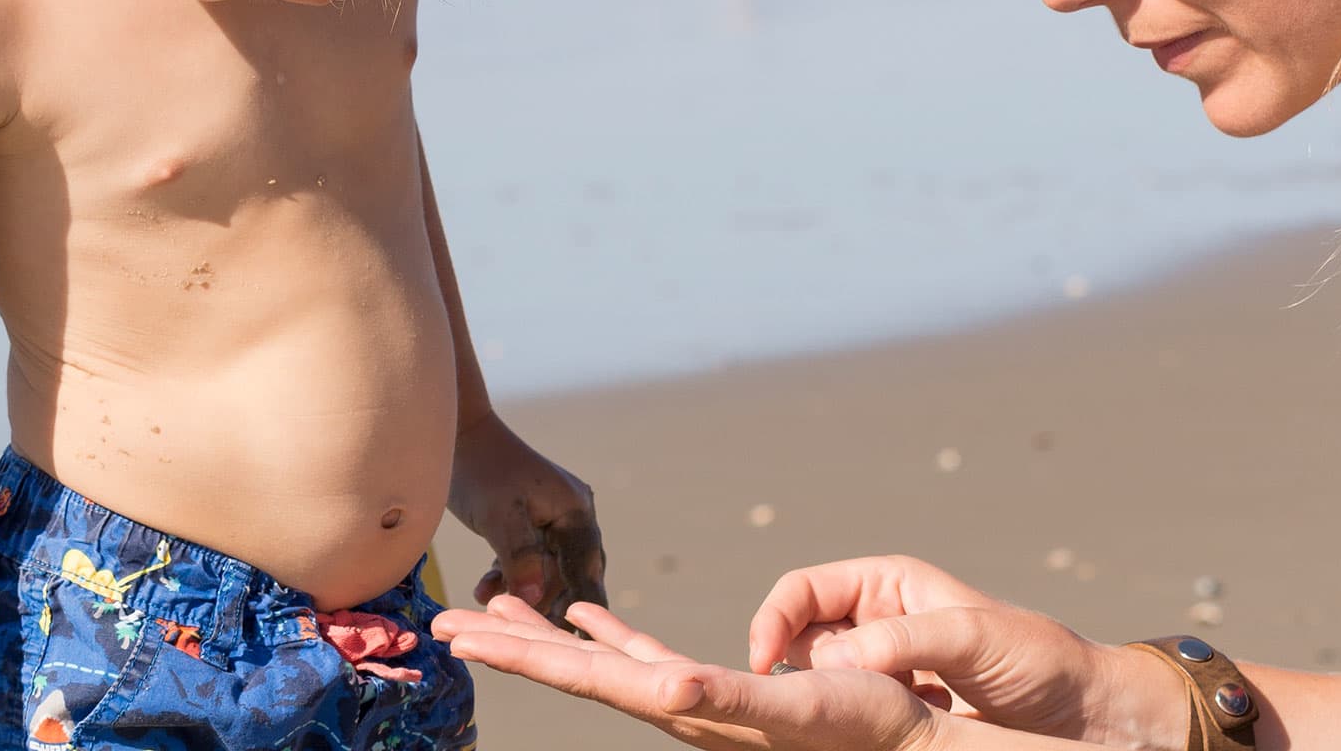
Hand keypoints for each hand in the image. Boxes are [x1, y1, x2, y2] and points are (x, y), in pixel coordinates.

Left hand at [433, 594, 950, 750]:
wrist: (898, 743)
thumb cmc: (853, 727)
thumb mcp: (785, 710)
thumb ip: (720, 698)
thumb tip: (660, 686)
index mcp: (675, 704)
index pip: (578, 676)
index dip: (516, 653)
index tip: (455, 634)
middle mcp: (669, 702)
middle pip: (568, 668)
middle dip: (506, 642)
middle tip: (443, 620)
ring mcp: (684, 693)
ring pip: (593, 657)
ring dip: (543, 632)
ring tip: (496, 604)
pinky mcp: (708, 682)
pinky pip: (638, 649)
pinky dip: (605, 628)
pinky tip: (584, 610)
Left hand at [445, 411, 605, 625]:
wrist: (458, 434)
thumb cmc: (482, 471)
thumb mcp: (500, 517)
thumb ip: (522, 558)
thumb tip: (538, 599)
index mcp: (576, 512)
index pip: (586, 570)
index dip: (584, 607)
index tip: (580, 642)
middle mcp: (573, 515)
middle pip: (572, 574)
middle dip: (550, 604)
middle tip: (532, 638)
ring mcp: (553, 517)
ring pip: (549, 569)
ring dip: (525, 590)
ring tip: (491, 606)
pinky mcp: (531, 521)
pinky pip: (531, 559)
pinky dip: (512, 576)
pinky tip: (485, 587)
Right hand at [750, 557, 1183, 746]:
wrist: (1087, 714)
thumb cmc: (1038, 659)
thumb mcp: (973, 637)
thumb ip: (906, 639)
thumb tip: (834, 657)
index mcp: (887, 584)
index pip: (802, 592)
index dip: (772, 621)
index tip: (763, 664)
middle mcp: (876, 624)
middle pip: (799, 640)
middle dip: (795, 669)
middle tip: (814, 703)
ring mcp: (884, 671)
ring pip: (820, 683)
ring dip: (826, 701)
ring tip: (852, 722)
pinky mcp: (896, 714)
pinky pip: (850, 715)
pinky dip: (848, 726)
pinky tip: (871, 741)